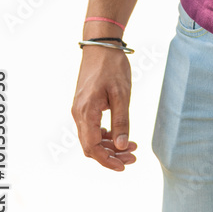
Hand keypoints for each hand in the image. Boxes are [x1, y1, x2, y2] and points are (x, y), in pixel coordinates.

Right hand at [72, 48, 137, 170]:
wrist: (101, 45)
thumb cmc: (112, 66)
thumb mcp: (122, 94)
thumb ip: (122, 121)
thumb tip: (123, 146)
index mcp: (86, 112)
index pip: (92, 148)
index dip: (107, 161)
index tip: (124, 166)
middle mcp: (78, 113)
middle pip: (90, 146)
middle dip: (111, 156)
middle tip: (134, 157)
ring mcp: (79, 109)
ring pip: (90, 138)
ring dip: (110, 146)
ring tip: (132, 147)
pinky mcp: (84, 105)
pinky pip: (91, 128)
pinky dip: (104, 135)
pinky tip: (120, 136)